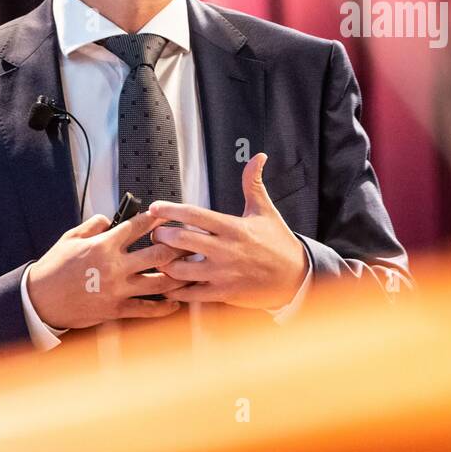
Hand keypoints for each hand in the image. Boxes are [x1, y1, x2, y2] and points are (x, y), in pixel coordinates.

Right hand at [26, 210, 188, 329]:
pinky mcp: (116, 310)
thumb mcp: (70, 238)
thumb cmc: (54, 268)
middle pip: (158, 254)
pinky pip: (146, 309)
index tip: (167, 216)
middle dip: (177, 247)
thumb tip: (108, 217)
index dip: (155, 219)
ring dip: (178, 276)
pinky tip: (176, 302)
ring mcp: (117, 289)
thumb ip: (92, 225)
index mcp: (104, 245)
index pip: (137, 227)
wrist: (40, 301)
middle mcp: (115, 267)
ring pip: (159, 282)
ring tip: (192, 271)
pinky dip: (164, 307)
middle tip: (190, 243)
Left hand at [148, 153, 309, 310]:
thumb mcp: (265, 211)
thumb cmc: (279, 244)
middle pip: (181, 240)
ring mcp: (223, 273)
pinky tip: (170, 284)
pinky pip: (191, 293)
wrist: (296, 277)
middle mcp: (226, 250)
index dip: (170, 209)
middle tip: (155, 233)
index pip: (194, 214)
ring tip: (159, 258)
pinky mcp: (223, 293)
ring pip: (180, 269)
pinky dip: (175, 290)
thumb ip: (253, 184)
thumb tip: (258, 158)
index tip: (154, 208)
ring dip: (165, 263)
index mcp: (233, 227)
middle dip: (161, 235)